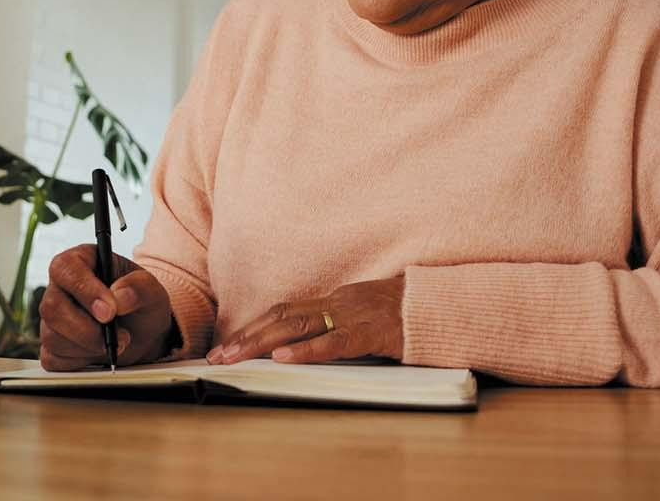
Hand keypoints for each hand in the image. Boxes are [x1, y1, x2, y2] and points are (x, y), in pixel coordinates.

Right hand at [38, 244, 173, 370]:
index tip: (109, 311)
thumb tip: (118, 297)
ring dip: (89, 347)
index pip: (65, 268)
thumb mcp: (150, 289)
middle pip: (53, 307)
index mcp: (79, 261)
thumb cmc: (140, 302)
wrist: (142, 332)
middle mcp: (59, 288)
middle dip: (87, 329)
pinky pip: (54, 359)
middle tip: (120, 335)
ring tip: (118, 342)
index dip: (84, 289)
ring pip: (52, 337)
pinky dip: (81, 362)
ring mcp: (52, 319)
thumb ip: (138, 287)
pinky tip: (100, 352)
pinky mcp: (51, 347)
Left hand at [207, 276, 403, 365]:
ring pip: (298, 326)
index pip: (284, 310)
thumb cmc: (404, 315)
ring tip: (236, 357)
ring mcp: (353, 315)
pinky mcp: (371, 333)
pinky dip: (307, 351)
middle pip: (282, 316)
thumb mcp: (364, 317)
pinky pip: (335, 342)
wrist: (441, 307)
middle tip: (218, 357)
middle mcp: (337, 303)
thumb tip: (304, 344)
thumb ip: (336, 326)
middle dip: (246, 337)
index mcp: (334, 300)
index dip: (253, 326)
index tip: (227, 345)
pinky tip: (283, 359)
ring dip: (262, 342)